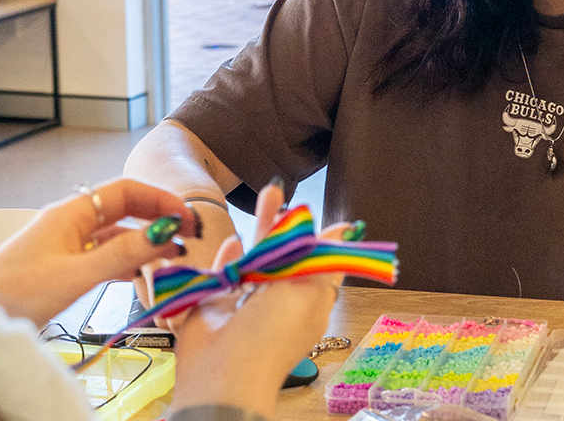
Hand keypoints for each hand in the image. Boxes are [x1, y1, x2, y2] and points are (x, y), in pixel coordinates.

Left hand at [0, 178, 199, 327]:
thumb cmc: (17, 295)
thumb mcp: (77, 275)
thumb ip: (124, 254)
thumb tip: (166, 233)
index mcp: (71, 212)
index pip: (126, 191)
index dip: (160, 199)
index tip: (186, 218)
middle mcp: (70, 222)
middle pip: (124, 208)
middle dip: (158, 217)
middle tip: (188, 234)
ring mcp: (66, 243)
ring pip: (116, 233)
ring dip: (145, 240)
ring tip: (172, 256)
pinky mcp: (62, 266)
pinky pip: (104, 254)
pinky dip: (127, 259)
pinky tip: (141, 273)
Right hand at [169, 183, 341, 418]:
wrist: (224, 372)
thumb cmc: (274, 333)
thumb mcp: (311, 291)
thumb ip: (325, 258)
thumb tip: (350, 232)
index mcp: (306, 302)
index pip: (315, 263)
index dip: (314, 237)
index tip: (312, 212)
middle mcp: (277, 302)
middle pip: (280, 254)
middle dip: (278, 222)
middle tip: (275, 191)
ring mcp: (244, 305)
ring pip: (252, 258)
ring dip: (258, 228)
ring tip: (264, 196)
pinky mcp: (213, 306)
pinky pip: (221, 275)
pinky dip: (226, 258)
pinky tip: (232, 242)